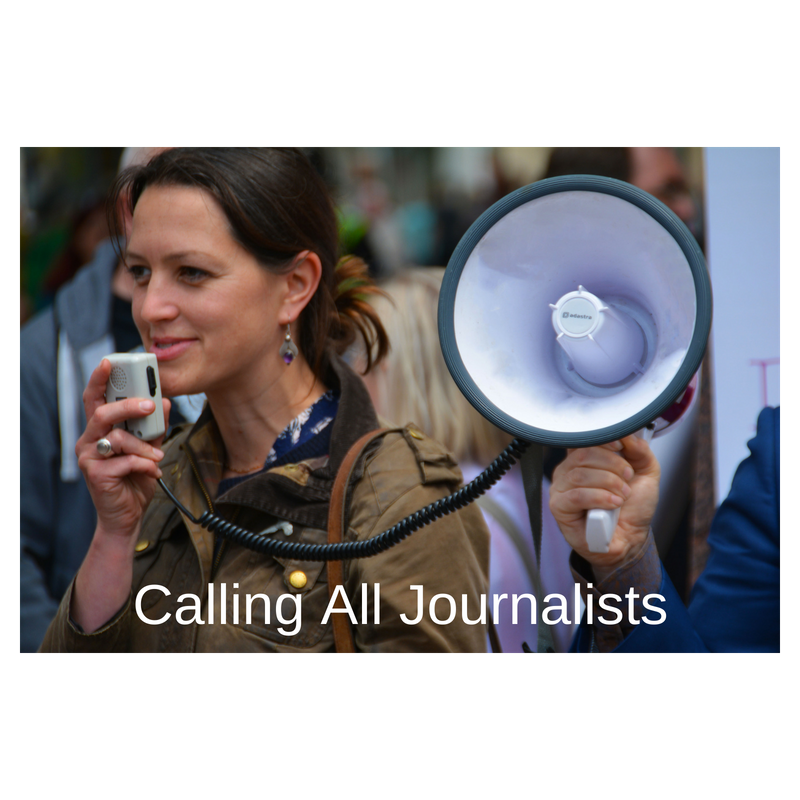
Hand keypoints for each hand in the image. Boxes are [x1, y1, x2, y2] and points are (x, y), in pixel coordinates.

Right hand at [76, 358, 170, 539]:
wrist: (128, 516)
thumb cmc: (135, 479)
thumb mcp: (150, 449)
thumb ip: (155, 427)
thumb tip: (165, 402)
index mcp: (100, 430)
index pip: (94, 398)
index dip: (99, 379)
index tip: (111, 361)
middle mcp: (89, 441)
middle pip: (102, 413)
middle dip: (129, 406)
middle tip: (151, 406)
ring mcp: (90, 458)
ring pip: (116, 438)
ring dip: (144, 446)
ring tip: (157, 457)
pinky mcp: (96, 475)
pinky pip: (124, 461)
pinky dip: (144, 464)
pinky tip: (152, 472)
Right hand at [549, 435, 659, 580]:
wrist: (630, 539)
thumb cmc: (632, 508)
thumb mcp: (646, 473)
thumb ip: (640, 451)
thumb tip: (628, 435)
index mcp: (584, 459)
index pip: (584, 438)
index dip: (602, 439)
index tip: (620, 447)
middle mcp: (569, 471)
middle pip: (583, 454)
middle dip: (613, 465)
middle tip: (627, 478)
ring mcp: (561, 488)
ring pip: (580, 474)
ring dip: (609, 483)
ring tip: (622, 496)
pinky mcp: (559, 507)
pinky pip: (576, 495)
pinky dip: (600, 498)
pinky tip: (613, 504)